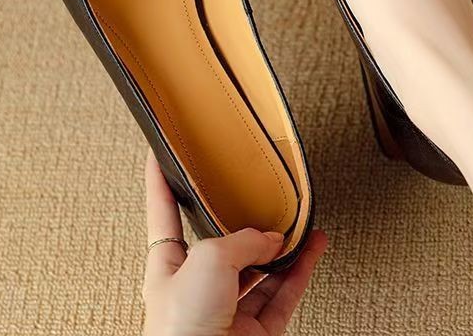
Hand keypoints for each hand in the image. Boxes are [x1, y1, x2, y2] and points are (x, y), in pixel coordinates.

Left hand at [142, 151, 326, 335]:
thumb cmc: (182, 330)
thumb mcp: (208, 259)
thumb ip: (243, 240)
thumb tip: (272, 240)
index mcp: (167, 267)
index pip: (162, 211)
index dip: (160, 180)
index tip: (160, 155)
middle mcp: (196, 288)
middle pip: (222, 243)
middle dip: (241, 220)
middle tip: (255, 193)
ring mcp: (227, 311)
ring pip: (258, 268)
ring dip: (280, 244)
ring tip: (298, 220)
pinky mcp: (258, 333)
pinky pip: (284, 292)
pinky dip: (301, 268)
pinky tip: (312, 246)